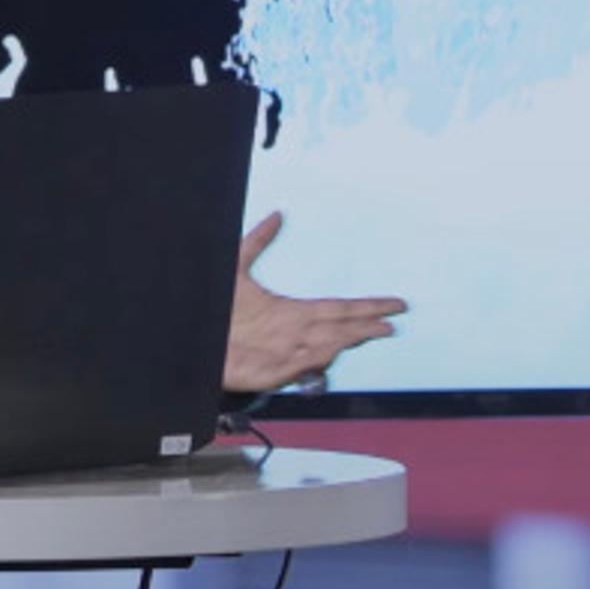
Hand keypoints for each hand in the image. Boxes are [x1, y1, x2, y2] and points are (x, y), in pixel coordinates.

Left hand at [223, 211, 407, 395]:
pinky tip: (330, 351)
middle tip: (393, 323)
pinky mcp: (267, 373)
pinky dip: (313, 360)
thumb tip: (277, 215)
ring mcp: (283, 355)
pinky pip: (296, 367)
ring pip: (324, 347)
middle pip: (340, 328)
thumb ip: (257, 240)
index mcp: (293, 314)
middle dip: (367, 325)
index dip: (367, 307)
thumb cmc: (217, 312)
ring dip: (346, 340)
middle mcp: (294, 334)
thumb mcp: (236, 267)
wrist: (195, 340)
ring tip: (371, 332)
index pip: (339, 309)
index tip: (394, 304)